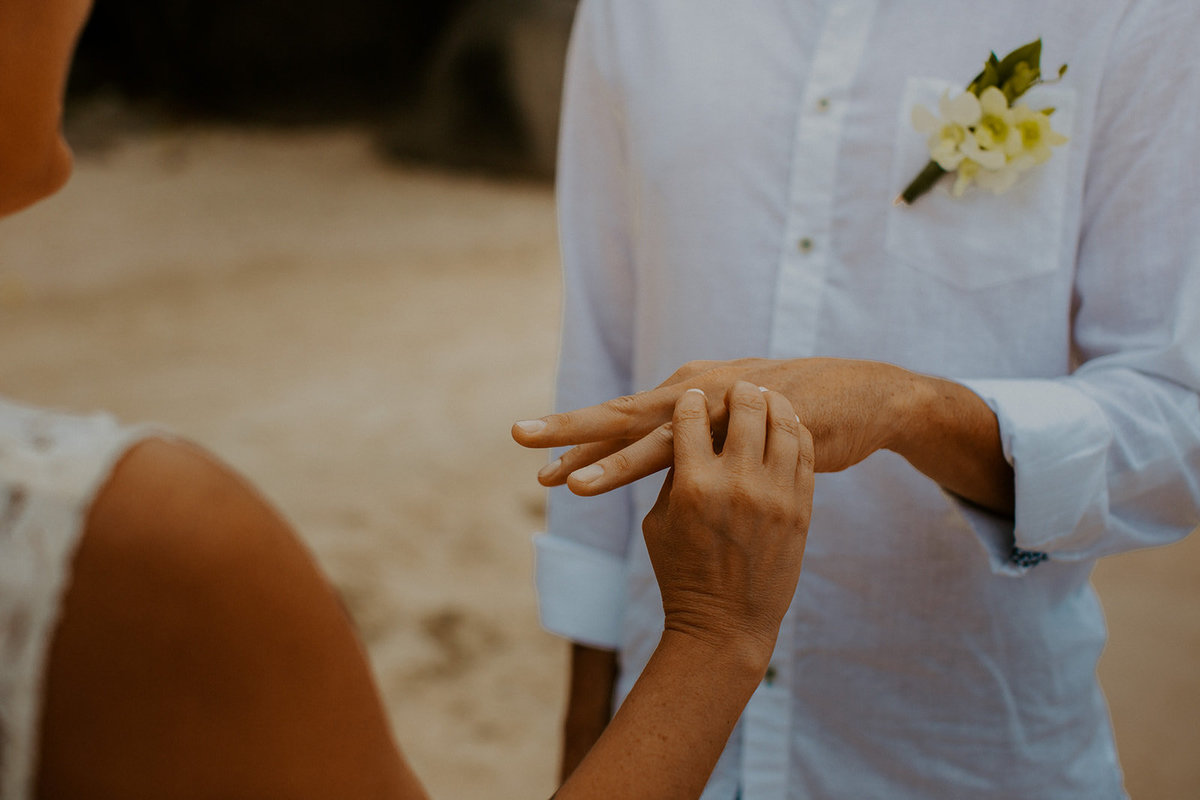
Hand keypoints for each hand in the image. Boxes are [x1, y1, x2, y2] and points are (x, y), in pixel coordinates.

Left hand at [514, 357, 917, 495]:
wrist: (857, 397)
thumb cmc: (792, 410)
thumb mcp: (733, 424)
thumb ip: (695, 444)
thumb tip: (661, 471)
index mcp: (684, 393)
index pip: (622, 421)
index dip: (578, 440)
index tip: (534, 460)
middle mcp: (694, 390)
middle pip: (619, 414)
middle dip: (568, 429)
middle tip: (518, 436)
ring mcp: (721, 405)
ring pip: (655, 435)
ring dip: (609, 459)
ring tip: (569, 484)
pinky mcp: (751, 424)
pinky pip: (708, 448)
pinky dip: (676, 463)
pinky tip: (655, 478)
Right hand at [643, 382, 813, 656]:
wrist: (726, 624)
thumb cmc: (680, 572)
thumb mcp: (659, 521)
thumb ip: (672, 474)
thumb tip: (687, 433)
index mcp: (693, 485)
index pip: (692, 416)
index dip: (691, 402)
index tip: (692, 397)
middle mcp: (737, 484)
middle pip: (745, 407)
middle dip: (740, 390)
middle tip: (738, 386)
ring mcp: (774, 495)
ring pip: (782, 423)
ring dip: (773, 403)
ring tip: (766, 396)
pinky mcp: (801, 508)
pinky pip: (803, 452)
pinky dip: (795, 432)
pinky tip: (787, 426)